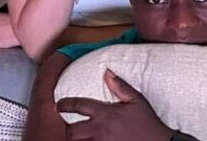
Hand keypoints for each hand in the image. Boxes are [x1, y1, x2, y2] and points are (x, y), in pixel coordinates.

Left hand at [57, 69, 173, 140]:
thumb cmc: (147, 123)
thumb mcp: (136, 100)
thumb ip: (120, 86)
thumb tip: (107, 72)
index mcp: (105, 114)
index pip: (78, 106)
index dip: (64, 104)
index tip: (59, 105)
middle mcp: (100, 130)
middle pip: (72, 131)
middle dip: (68, 130)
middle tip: (69, 127)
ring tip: (77, 138)